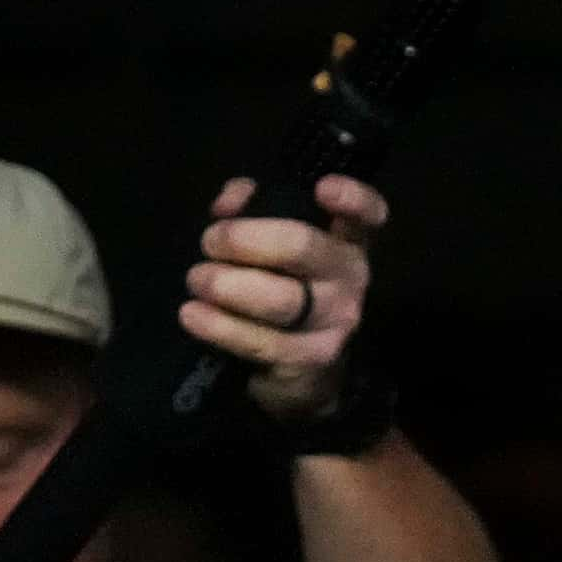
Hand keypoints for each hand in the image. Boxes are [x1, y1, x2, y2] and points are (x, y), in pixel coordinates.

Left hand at [178, 174, 387, 419]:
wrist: (302, 373)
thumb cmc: (280, 292)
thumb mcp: (269, 247)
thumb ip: (251, 212)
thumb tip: (229, 203)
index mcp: (345, 242)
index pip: (367, 216)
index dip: (353, 199)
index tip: (322, 188)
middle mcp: (349, 279)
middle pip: (303, 247)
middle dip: (244, 240)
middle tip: (210, 243)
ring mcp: (335, 322)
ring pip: (280, 298)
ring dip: (225, 285)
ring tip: (197, 281)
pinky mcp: (311, 359)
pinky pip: (261, 341)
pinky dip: (219, 326)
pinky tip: (194, 315)